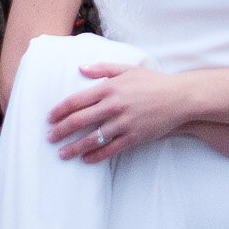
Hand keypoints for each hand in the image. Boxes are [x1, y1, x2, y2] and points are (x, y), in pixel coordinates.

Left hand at [46, 63, 188, 163]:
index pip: (77, 101)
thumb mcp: (128, 69)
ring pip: (92, 138)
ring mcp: (124, 123)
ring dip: (74, 147)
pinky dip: (96, 156)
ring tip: (62, 154)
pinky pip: (110, 150)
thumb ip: (103, 69)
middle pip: (80, 121)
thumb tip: (80, 68)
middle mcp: (114, 106)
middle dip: (61, 131)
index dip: (60, 110)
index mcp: (110, 88)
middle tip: (49, 138)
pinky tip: (86, 160)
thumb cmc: (153, 82)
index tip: (50, 118)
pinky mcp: (134, 137)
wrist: (179, 98)